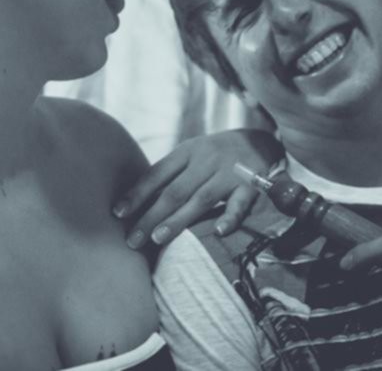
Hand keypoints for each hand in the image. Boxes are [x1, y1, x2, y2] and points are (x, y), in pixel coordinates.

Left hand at [113, 129, 283, 248]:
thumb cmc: (218, 154)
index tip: (117, 213)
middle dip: (151, 216)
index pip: (157, 174)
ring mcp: (229, 172)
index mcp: (187, 151)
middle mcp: (206, 159)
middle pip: (174, 191)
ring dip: (179, 220)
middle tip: (132, 240)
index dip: (137, 193)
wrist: (263, 140)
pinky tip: (219, 233)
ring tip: (158, 238)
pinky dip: (231, 217)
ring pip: (201, 198)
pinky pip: (241, 202)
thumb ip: (172, 174)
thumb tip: (136, 203)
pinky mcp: (252, 184)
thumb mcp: (194, 154)